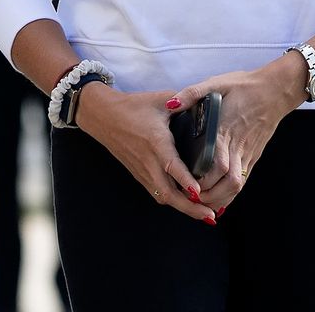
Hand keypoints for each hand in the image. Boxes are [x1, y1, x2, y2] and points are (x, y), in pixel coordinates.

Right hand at [74, 84, 217, 223]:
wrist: (104, 116)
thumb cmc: (133, 106)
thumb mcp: (161, 99)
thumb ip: (185, 101)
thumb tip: (207, 102)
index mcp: (156, 140)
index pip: (171, 164)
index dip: (185, 180)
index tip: (198, 193)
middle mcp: (149, 160)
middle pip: (167, 192)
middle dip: (189, 207)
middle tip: (210, 215)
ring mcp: (142, 170)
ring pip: (162, 196)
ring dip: (183, 208)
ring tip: (204, 214)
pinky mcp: (139, 174)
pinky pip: (156, 192)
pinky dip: (172, 201)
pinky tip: (186, 204)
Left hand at [167, 54, 306, 213]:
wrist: (274, 90)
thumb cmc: (243, 86)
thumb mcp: (215, 83)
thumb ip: (191, 94)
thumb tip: (171, 105)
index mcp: (225, 129)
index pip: (215, 164)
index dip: (201, 179)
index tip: (184, 185)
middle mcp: (237, 146)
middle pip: (226, 182)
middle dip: (208, 196)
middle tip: (189, 199)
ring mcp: (247, 153)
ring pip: (236, 185)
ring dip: (219, 198)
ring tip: (201, 202)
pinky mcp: (253, 156)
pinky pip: (243, 180)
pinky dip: (230, 193)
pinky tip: (218, 198)